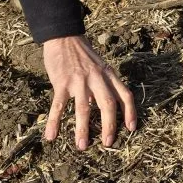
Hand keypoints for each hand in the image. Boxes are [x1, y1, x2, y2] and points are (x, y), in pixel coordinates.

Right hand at [42, 35, 136, 149]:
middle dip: (109, 126)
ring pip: (83, 108)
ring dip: (83, 129)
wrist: (64, 36)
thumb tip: (101, 107)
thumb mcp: (100, 67)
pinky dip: (54, 122)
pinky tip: (51, 136)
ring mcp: (79, 80)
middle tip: (108, 143)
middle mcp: (97, 78)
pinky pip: (58, 105)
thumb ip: (103, 85)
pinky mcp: (62, 82)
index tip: (131, 129)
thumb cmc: (83, 54)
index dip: (130, 112)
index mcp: (108, 75)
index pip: (125, 95)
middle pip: (108, 104)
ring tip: (82, 145)